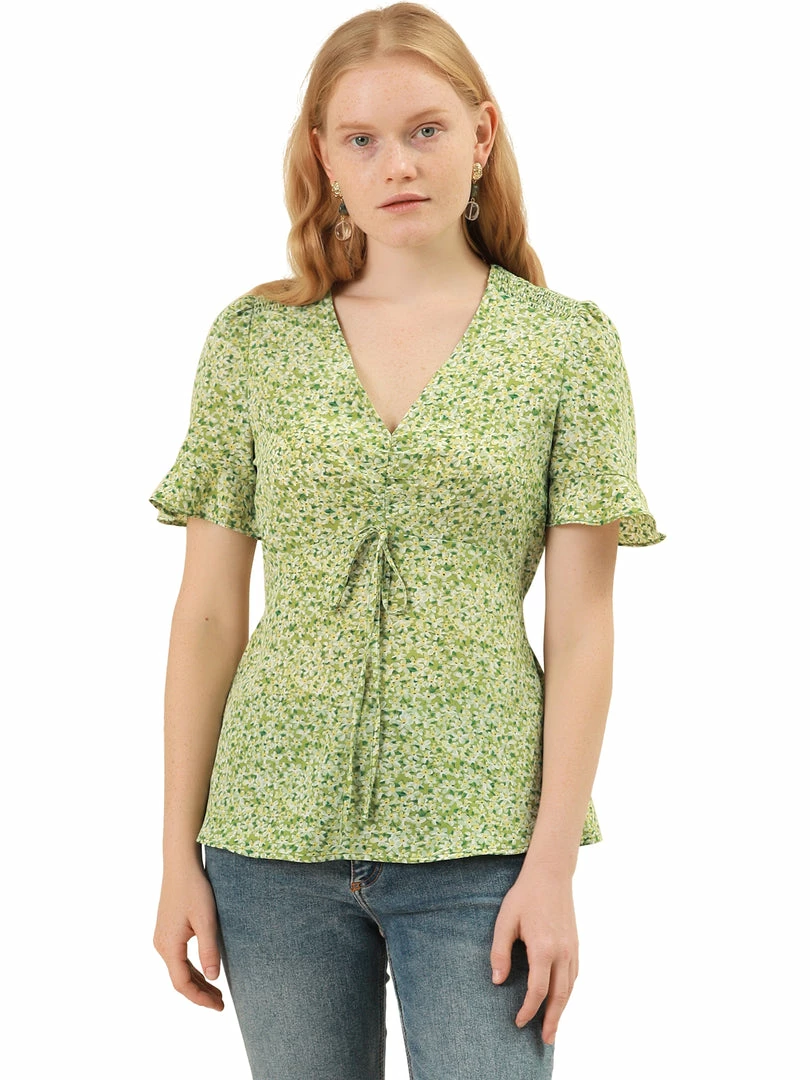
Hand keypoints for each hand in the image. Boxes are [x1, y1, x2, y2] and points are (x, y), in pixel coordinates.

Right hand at [153, 864, 224, 1010]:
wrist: (180, 865)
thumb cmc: (194, 889)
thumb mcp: (206, 920)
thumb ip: (209, 950)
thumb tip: (213, 979)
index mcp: (169, 946)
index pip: (183, 983)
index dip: (200, 998)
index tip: (219, 1006)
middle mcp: (161, 945)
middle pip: (180, 979)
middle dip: (200, 994)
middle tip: (221, 1004)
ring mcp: (162, 938)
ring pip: (179, 970)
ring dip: (197, 982)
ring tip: (217, 993)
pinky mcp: (166, 931)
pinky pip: (178, 958)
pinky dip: (192, 970)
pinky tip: (205, 972)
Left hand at [490, 866, 578, 1043]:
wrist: (550, 874)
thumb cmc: (525, 896)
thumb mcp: (505, 921)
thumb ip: (500, 952)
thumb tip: (497, 982)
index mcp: (543, 948)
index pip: (537, 990)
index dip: (529, 1009)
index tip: (519, 1021)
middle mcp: (562, 952)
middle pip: (560, 996)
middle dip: (552, 1020)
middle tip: (546, 1040)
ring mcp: (572, 948)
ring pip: (570, 987)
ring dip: (563, 1009)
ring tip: (554, 1026)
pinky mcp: (576, 944)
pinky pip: (575, 975)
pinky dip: (569, 991)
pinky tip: (562, 998)